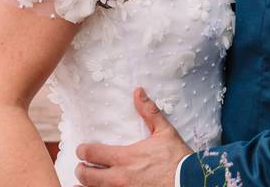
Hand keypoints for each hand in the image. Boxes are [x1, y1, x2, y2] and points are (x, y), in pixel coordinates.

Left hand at [75, 87, 192, 186]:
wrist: (189, 182)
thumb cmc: (177, 159)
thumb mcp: (164, 132)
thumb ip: (149, 112)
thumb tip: (138, 92)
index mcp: (125, 158)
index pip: (91, 153)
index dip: (82, 150)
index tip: (82, 149)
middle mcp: (118, 178)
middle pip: (86, 175)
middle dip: (81, 169)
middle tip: (82, 166)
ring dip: (86, 185)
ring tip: (83, 183)